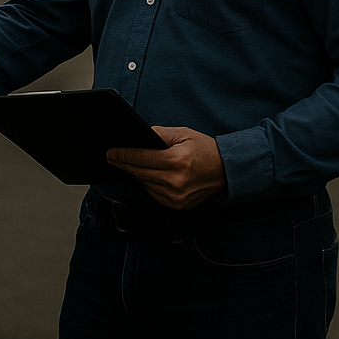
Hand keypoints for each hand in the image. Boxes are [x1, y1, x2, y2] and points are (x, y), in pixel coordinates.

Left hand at [107, 126, 226, 209]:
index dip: (122, 155)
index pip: (141, 158)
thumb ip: (159, 133)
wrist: (227, 171)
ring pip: (145, 184)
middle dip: (124, 164)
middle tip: (112, 157)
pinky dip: (149, 184)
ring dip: (136, 175)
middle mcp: (175, 181)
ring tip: (129, 164)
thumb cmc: (205, 150)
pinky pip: (154, 194)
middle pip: (139, 173)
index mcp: (176, 161)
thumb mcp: (183, 134)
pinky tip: (147, 175)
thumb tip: (139, 136)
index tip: (110, 153)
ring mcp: (176, 196)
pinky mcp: (178, 205)